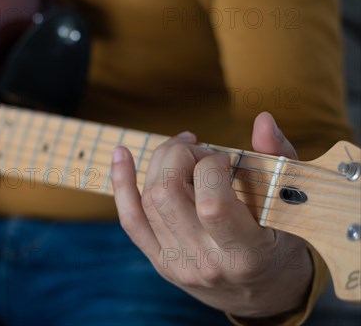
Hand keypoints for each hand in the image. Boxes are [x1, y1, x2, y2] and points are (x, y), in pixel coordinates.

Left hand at [111, 112, 311, 317]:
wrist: (263, 294)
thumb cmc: (282, 244)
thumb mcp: (292, 207)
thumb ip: (279, 160)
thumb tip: (262, 119)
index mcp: (246, 253)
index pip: (212, 203)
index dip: (212, 166)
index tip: (225, 159)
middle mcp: (206, 262)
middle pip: (168, 194)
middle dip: (179, 155)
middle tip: (200, 150)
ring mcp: (177, 263)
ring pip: (148, 200)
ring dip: (160, 162)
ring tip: (182, 151)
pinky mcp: (158, 260)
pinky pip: (130, 219)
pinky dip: (122, 183)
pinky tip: (121, 154)